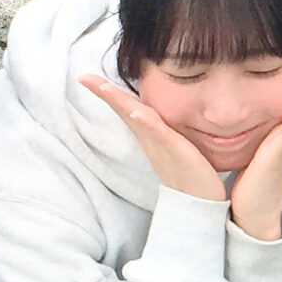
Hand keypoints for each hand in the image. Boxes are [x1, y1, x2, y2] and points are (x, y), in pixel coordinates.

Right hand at [80, 74, 225, 201]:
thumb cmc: (190, 175)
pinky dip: (145, 121)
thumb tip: (162, 118)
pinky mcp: (174, 150)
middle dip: (104, 92)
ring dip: (118, 101)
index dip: (109, 93)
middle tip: (84, 76)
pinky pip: (158, 132)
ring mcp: (160, 144)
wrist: (198, 205)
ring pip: (136, 117)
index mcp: (149, 135)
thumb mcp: (176, 147)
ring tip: (103, 86)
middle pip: (124, 110)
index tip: (87, 77)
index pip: (126, 108)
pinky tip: (135, 111)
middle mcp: (149, 138)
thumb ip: (167, 132)